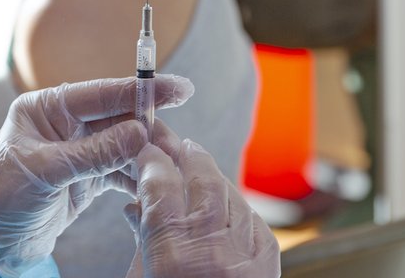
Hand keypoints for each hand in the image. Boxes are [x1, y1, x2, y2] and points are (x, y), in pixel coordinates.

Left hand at [0, 74, 194, 276]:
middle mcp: (65, 124)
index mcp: (47, 108)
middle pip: (120, 119)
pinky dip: (139, 179)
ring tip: (173, 171)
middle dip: (151, 131)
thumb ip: (93, 153)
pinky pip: (121, 172)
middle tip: (178, 148)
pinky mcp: (87, 179)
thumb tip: (139, 132)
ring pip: (125, 146)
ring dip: (149, 158)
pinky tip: (156, 187)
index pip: (103, 93)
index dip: (142, 90)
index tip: (178, 88)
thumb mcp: (45, 171)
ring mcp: (78, 152)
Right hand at [125, 123, 279, 277]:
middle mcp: (212, 248)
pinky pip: (252, 218)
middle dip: (188, 154)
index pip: (161, 186)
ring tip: (199, 169)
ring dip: (213, 178)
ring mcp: (245, 253)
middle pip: (203, 178)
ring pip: (230, 193)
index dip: (152, 160)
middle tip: (176, 143)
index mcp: (173, 255)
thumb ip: (142, 241)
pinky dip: (235, 207)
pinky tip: (224, 205)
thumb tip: (135, 208)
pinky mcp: (268, 261)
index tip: (146, 150)